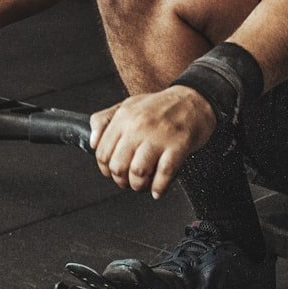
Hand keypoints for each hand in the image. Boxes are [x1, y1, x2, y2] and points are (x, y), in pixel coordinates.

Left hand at [89, 86, 217, 199]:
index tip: (113, 172)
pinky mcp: (179, 145)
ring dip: (139, 185)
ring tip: (143, 184)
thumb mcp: (128, 105)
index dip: (106, 169)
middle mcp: (139, 126)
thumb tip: (91, 142)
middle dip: (121, 180)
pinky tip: (158, 190)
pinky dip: (159, 187)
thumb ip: (104, 120)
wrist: (195, 98)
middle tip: (128, 181)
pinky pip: (164, 174)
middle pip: (118, 166)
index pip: (103, 153)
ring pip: (138, 172)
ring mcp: (159, 136)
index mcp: (124, 118)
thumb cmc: (161, 106)